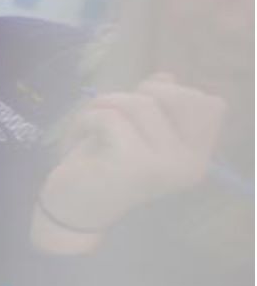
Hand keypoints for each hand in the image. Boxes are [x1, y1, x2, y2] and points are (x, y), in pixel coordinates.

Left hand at [32, 73, 224, 250]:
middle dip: (136, 93)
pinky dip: (85, 120)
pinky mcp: (133, 163)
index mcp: (197, 157)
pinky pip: (109, 117)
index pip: (211, 105)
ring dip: (103, 105)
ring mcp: (165, 164)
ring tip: (89, 125)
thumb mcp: (131, 130)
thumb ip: (154, 106)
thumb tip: (168, 75)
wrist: (72, 210)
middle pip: (176, 95)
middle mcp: (191, 163)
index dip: (172, 93)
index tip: (138, 108)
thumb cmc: (101, 166)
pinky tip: (75, 140)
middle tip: (110, 112)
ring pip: (139, 103)